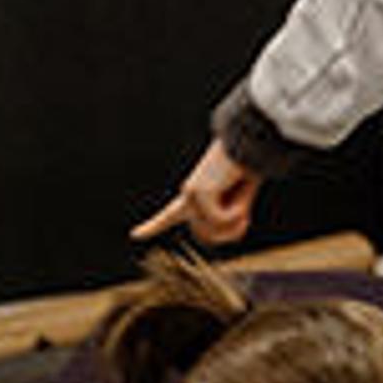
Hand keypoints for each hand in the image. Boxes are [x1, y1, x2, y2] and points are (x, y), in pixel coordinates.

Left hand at [132, 141, 258, 243]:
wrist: (248, 146)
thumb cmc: (247, 172)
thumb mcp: (239, 203)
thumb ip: (227, 221)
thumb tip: (215, 228)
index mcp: (195, 194)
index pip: (170, 214)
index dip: (153, 226)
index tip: (135, 234)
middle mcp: (188, 194)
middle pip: (205, 235)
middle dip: (228, 234)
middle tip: (245, 220)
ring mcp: (191, 193)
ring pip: (211, 231)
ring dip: (234, 225)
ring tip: (243, 205)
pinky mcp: (198, 192)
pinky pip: (219, 219)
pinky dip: (236, 214)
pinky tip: (240, 200)